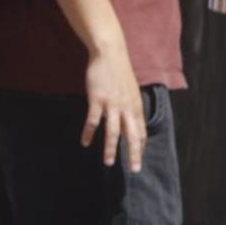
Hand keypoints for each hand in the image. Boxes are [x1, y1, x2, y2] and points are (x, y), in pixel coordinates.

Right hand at [84, 46, 147, 171]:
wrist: (110, 54)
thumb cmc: (119, 72)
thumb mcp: (130, 90)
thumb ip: (131, 105)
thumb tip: (132, 118)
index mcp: (135, 107)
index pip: (141, 132)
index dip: (139, 147)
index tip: (137, 160)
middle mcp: (127, 108)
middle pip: (132, 136)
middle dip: (133, 154)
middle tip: (134, 170)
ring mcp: (112, 105)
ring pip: (112, 132)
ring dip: (110, 149)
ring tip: (107, 163)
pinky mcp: (97, 100)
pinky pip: (93, 121)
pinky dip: (88, 133)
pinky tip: (84, 142)